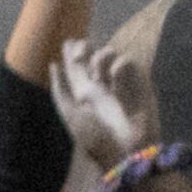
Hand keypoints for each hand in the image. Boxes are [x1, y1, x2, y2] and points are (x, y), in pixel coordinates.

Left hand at [51, 36, 155, 169]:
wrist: (125, 151)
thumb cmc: (95, 137)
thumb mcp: (70, 115)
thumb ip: (61, 90)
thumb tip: (53, 64)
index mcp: (83, 94)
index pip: (76, 69)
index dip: (71, 54)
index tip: (68, 41)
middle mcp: (100, 86)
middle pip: (92, 58)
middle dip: (86, 48)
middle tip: (81, 48)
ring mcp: (119, 83)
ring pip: (110, 56)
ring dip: (101, 57)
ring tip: (97, 69)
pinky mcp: (138, 82)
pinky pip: (127, 63)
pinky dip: (119, 66)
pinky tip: (112, 76)